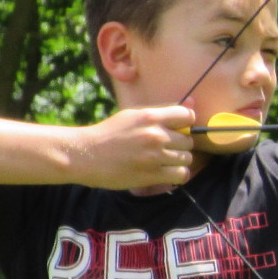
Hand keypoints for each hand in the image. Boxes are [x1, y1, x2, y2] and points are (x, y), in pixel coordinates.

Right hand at [71, 106, 196, 189]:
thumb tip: (193, 103)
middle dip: (179, 146)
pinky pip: (181, 175)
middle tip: (165, 149)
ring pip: (187, 158)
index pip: (188, 117)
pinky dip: (177, 175)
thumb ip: (161, 113)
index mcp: (150, 117)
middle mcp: (155, 135)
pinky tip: (165, 173)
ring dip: (178, 161)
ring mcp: (154, 156)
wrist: (85, 155)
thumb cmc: (109, 134)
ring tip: (162, 161)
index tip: (178, 131)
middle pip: (188, 141)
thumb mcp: (132, 116)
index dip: (186, 125)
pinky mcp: (152, 175)